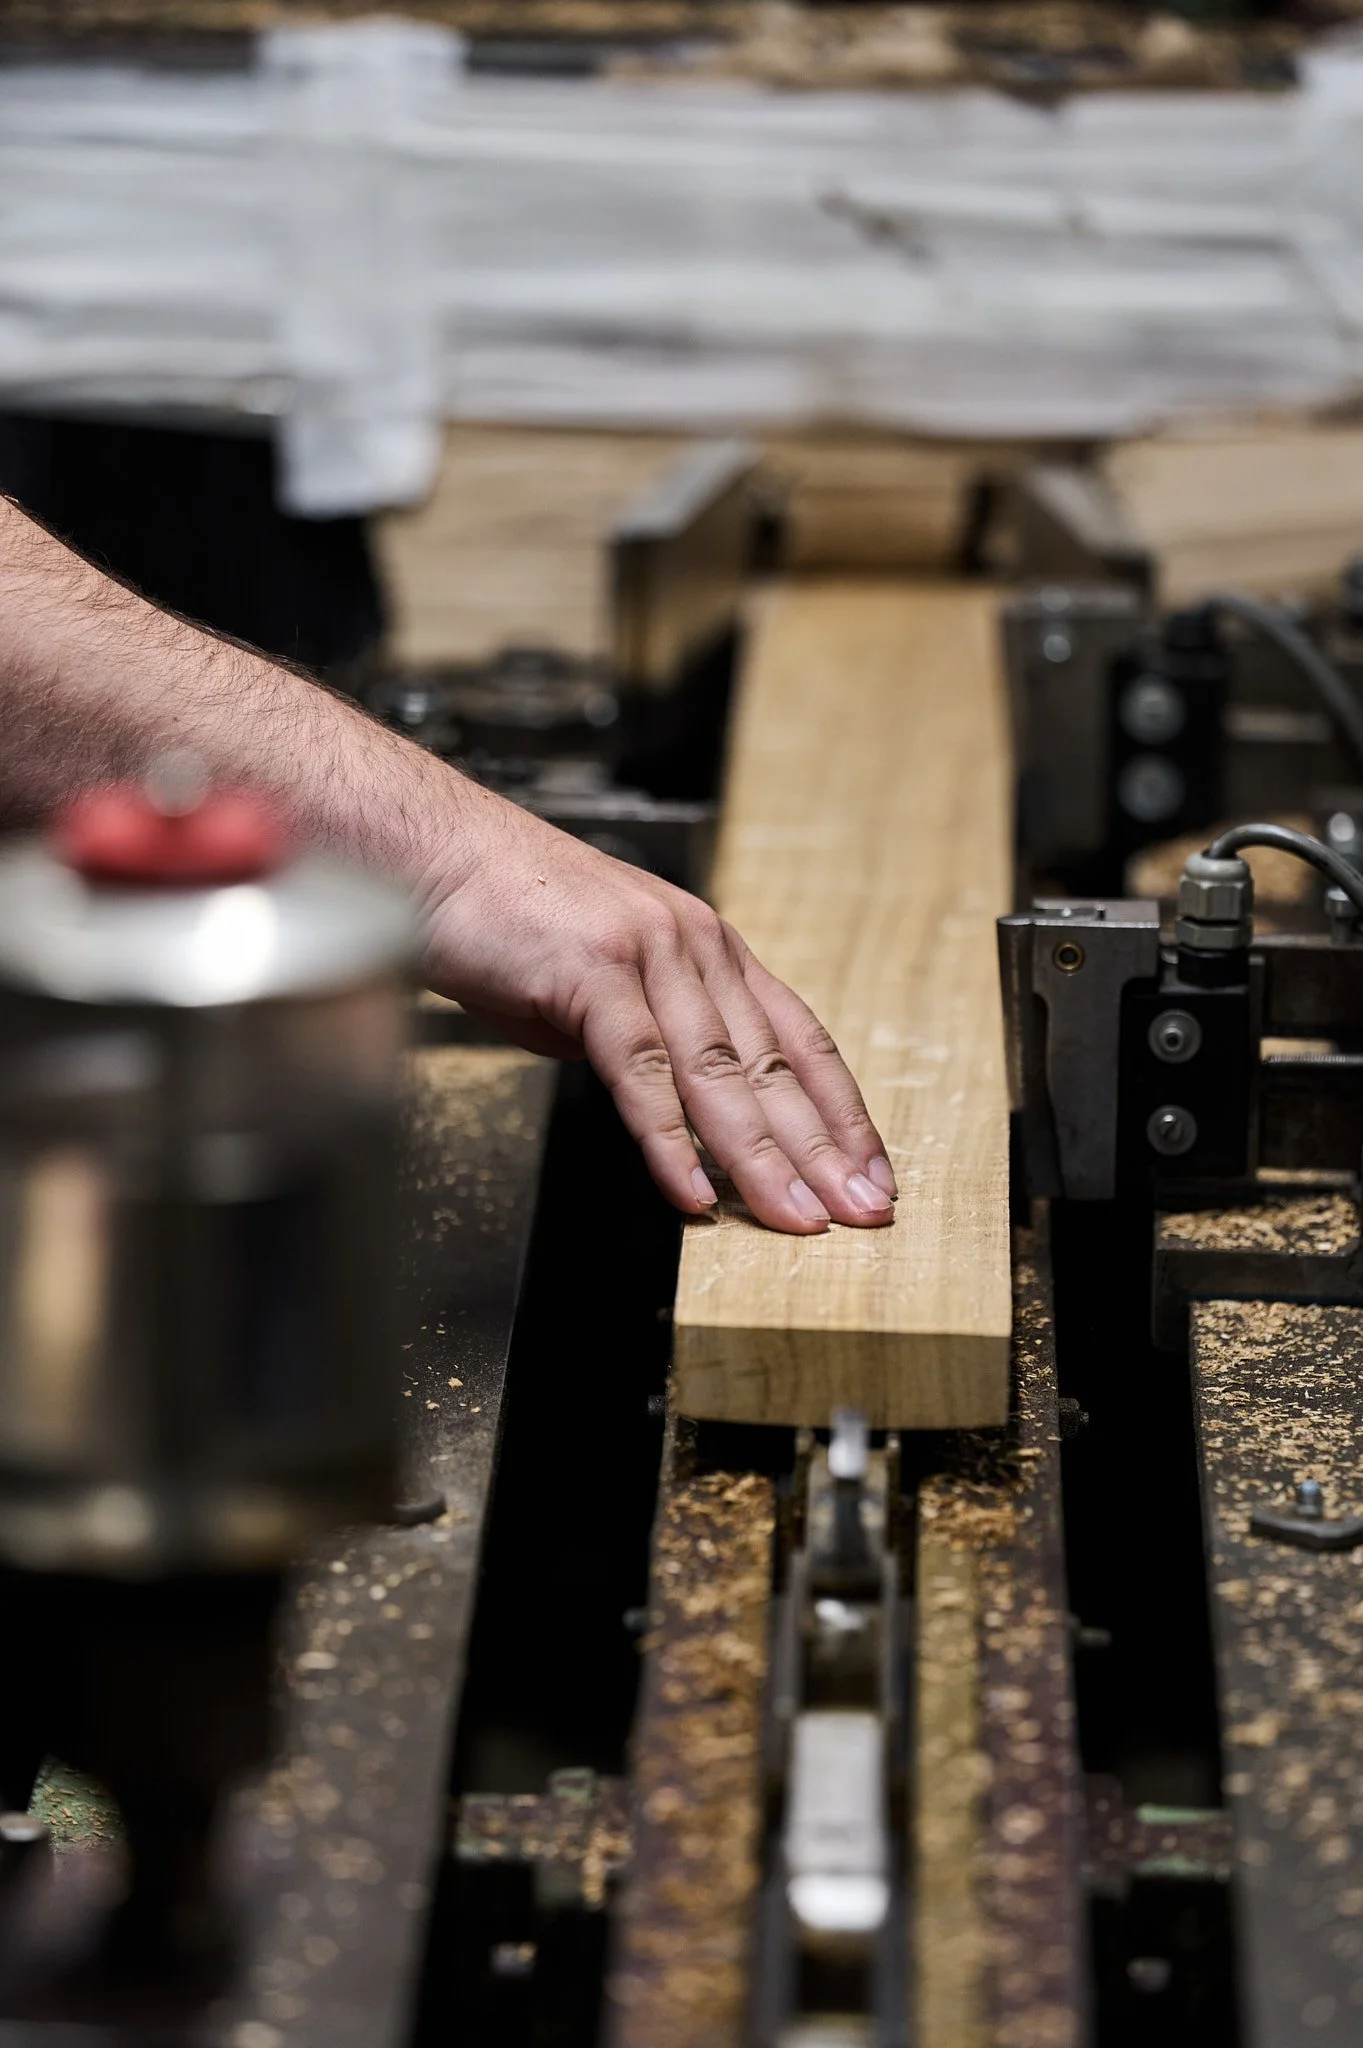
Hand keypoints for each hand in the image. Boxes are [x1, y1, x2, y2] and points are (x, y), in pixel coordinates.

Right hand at [419, 792, 896, 1234]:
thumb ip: (651, 1041)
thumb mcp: (605, 983)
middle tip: (861, 1211)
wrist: (432, 856)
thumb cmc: (506, 917)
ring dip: (762, 1158)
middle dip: (824, 1149)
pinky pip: (642, 1073)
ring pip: (720, 1074)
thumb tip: (674, 1108)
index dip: (841, 1112)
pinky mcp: (593, 973)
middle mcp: (693, 945)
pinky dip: (669, 1141)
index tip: (872, 1170)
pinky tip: (691, 1190)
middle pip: (774, 1065)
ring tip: (795, 1216)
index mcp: (707, 948)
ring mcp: (648, 956)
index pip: (799, 1039)